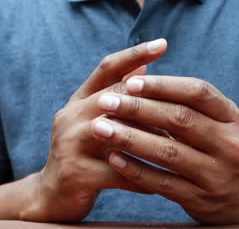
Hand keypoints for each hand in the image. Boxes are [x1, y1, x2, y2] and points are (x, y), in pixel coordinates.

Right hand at [20, 39, 167, 221]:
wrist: (52, 194)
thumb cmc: (85, 153)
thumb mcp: (97, 120)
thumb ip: (117, 96)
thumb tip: (144, 68)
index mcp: (79, 100)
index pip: (107, 68)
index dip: (135, 54)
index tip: (164, 43)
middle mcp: (70, 116)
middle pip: (114, 97)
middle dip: (150, 100)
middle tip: (186, 105)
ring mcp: (69, 144)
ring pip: (117, 133)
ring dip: (151, 139)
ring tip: (180, 146)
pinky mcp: (75, 174)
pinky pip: (118, 173)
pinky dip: (143, 177)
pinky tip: (163, 183)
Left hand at [91, 76, 238, 223]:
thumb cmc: (215, 149)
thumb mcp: (213, 121)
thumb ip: (180, 100)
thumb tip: (133, 74)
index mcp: (231, 116)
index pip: (198, 92)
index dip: (163, 85)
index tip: (130, 82)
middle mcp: (229, 144)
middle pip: (180, 119)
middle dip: (139, 109)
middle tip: (106, 102)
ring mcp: (215, 174)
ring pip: (168, 152)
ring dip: (130, 138)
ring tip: (100, 128)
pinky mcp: (199, 199)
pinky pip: (162, 183)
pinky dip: (136, 169)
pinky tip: (113, 158)